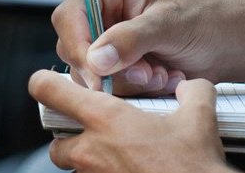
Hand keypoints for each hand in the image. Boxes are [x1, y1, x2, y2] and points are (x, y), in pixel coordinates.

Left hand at [29, 70, 232, 172]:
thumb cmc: (193, 165)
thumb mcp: (200, 115)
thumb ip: (192, 90)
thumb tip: (190, 86)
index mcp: (106, 119)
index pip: (50, 92)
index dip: (44, 83)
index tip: (49, 82)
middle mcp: (91, 152)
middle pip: (56, 143)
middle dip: (73, 137)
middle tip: (99, 130)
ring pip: (75, 169)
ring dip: (90, 161)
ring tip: (121, 154)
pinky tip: (134, 169)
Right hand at [53, 0, 237, 94]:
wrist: (228, 44)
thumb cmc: (206, 20)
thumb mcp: (172, 24)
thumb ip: (134, 38)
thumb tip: (97, 58)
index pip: (70, 15)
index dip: (77, 44)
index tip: (97, 71)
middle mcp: (102, 13)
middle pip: (74, 49)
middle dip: (112, 69)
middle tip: (148, 72)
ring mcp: (108, 42)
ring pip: (91, 74)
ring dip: (129, 82)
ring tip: (164, 73)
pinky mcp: (118, 66)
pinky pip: (109, 88)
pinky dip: (137, 90)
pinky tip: (164, 78)